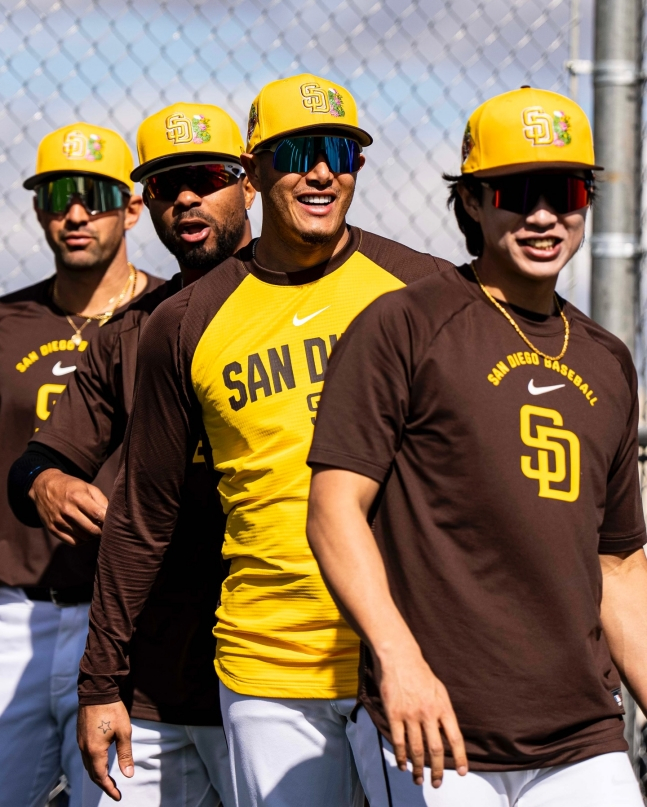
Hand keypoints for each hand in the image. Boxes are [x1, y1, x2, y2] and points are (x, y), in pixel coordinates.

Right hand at [29, 469, 107, 544]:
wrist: (43, 487)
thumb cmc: (71, 487)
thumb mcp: (88, 487)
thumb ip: (102, 500)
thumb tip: (113, 515)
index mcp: (77, 497)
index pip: (98, 514)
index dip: (108, 520)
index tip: (113, 521)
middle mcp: (67, 510)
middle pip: (91, 529)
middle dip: (102, 531)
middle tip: (106, 528)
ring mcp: (58, 520)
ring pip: (83, 537)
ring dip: (92, 536)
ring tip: (95, 529)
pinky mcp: (52, 529)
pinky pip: (73, 542)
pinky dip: (82, 540)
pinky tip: (85, 533)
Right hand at [77, 701, 133, 799]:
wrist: (97, 691)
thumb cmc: (112, 710)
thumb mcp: (124, 732)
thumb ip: (125, 754)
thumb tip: (128, 774)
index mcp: (95, 751)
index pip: (100, 777)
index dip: (109, 789)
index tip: (118, 796)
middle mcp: (84, 749)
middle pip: (92, 773)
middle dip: (103, 784)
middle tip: (115, 791)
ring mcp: (81, 742)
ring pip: (88, 765)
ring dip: (98, 774)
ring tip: (109, 780)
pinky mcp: (81, 735)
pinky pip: (86, 756)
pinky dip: (93, 764)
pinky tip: (101, 762)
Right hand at [376, 642, 466, 787]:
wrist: (400, 658)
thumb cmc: (421, 673)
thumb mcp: (440, 690)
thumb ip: (444, 712)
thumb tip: (448, 734)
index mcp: (443, 707)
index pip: (455, 738)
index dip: (460, 757)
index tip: (461, 772)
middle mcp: (428, 713)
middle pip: (435, 749)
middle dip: (437, 770)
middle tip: (436, 783)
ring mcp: (410, 714)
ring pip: (416, 749)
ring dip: (418, 768)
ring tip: (418, 779)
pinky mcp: (394, 714)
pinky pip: (398, 741)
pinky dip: (401, 756)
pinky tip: (403, 765)